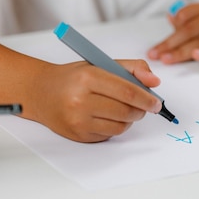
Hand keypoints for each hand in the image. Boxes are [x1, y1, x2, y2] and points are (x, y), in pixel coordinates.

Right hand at [27, 60, 162, 142]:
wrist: (41, 92)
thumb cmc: (74, 78)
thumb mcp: (101, 64)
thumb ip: (132, 68)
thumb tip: (154, 82)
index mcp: (89, 76)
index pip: (128, 92)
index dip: (147, 99)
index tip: (157, 103)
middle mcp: (81, 99)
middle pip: (126, 111)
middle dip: (141, 110)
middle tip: (143, 106)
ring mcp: (78, 120)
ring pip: (120, 126)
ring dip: (129, 119)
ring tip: (122, 109)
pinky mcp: (78, 135)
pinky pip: (109, 135)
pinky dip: (114, 127)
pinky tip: (106, 116)